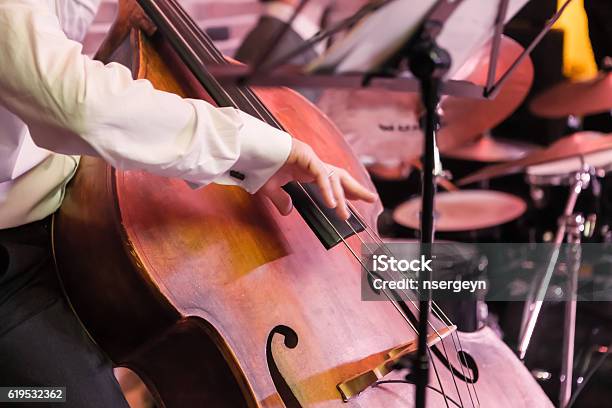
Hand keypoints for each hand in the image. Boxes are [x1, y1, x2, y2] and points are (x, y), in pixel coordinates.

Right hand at [258, 139, 376, 219]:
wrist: (246, 149)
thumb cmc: (256, 164)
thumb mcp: (270, 189)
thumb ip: (281, 199)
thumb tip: (288, 210)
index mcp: (306, 167)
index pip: (331, 180)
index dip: (344, 191)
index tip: (356, 200)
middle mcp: (311, 162)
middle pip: (339, 176)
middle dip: (355, 188)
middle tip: (371, 199)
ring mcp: (309, 158)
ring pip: (332, 177)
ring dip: (340, 196)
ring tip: (345, 214)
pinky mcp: (305, 156)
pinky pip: (320, 175)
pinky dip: (327, 190)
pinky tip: (331, 203)